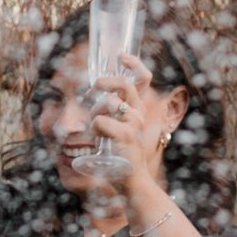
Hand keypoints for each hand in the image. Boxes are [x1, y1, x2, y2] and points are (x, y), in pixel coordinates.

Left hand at [88, 52, 175, 194]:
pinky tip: (98, 140)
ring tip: (96, 129)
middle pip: (124, 84)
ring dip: (94, 113)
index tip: (121, 56)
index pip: (144, 79)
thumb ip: (111, 113)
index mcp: (137, 109)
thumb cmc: (121, 155)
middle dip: (106, 81)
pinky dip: (93, 128)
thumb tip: (92, 95)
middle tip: (94, 88)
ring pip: (107, 103)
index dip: (134, 63)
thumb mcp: (117, 129)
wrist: (131, 180)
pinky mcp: (125, 134)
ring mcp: (133, 123)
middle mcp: (138, 113)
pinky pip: (99, 121)